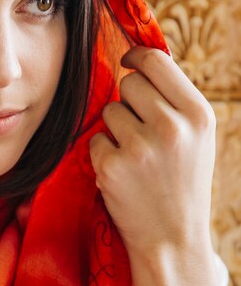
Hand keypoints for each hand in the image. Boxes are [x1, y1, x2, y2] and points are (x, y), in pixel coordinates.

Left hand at [89, 46, 215, 254]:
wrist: (173, 237)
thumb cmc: (182, 180)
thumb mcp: (197, 136)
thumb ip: (174, 98)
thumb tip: (141, 58)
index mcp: (198, 114)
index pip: (156, 60)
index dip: (136, 56)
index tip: (127, 61)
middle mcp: (172, 127)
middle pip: (128, 83)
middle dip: (129, 101)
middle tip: (142, 131)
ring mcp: (141, 147)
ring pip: (109, 111)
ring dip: (116, 129)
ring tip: (137, 156)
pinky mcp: (112, 166)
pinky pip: (95, 139)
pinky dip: (104, 153)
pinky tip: (124, 173)